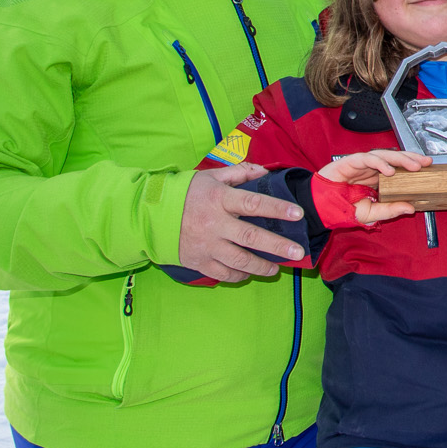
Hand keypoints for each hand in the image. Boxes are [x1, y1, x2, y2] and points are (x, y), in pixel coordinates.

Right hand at [178, 163, 303, 282]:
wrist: (149, 216)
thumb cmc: (185, 194)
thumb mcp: (210, 177)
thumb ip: (239, 173)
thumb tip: (264, 172)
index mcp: (218, 199)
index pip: (253, 203)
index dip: (277, 208)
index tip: (297, 214)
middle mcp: (214, 223)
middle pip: (250, 236)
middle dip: (277, 246)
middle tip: (297, 253)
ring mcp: (206, 245)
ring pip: (239, 259)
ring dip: (261, 266)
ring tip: (277, 268)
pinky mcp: (198, 261)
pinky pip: (223, 273)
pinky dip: (238, 275)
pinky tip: (249, 273)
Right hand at [319, 149, 425, 224]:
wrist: (320, 207)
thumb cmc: (343, 208)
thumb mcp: (371, 213)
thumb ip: (389, 210)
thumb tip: (410, 208)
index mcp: (378, 179)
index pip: (399, 168)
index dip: (413, 165)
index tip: (428, 167)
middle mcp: (372, 169)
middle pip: (395, 158)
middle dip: (411, 159)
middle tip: (425, 162)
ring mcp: (362, 164)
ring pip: (385, 155)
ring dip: (400, 159)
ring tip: (413, 166)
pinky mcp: (351, 161)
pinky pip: (367, 158)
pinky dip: (380, 163)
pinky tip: (389, 170)